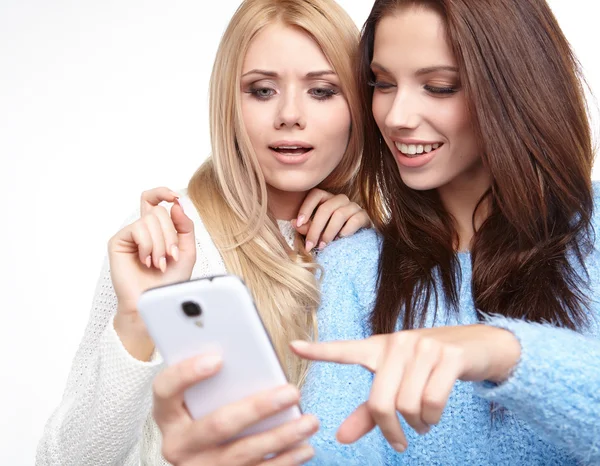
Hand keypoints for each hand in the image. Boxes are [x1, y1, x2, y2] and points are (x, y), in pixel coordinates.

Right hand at [109, 187, 195, 347]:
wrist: (154, 302)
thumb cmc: (169, 281)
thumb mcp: (187, 251)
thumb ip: (185, 226)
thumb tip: (176, 204)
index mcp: (157, 229)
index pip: (154, 200)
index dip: (163, 193)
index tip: (175, 197)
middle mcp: (141, 229)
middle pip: (159, 211)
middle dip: (171, 235)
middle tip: (171, 257)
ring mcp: (129, 234)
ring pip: (151, 220)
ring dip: (160, 244)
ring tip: (159, 263)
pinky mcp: (118, 241)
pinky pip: (138, 229)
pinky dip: (148, 246)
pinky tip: (146, 262)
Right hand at [153, 353, 317, 465]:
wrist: (201, 459)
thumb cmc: (206, 410)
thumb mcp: (199, 394)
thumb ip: (214, 374)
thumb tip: (242, 346)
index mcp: (168, 414)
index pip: (166, 389)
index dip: (188, 373)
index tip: (217, 358)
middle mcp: (179, 444)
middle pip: (218, 424)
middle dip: (259, 408)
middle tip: (291, 392)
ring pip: (243, 453)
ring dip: (282, 436)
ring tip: (310, 421)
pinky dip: (285, 461)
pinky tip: (305, 447)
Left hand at [291, 325, 520, 451]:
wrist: (477, 346)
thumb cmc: (429, 367)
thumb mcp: (397, 384)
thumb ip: (369, 412)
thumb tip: (341, 438)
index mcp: (378, 348)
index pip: (344, 350)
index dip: (319, 351)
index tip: (292, 346)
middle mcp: (397, 343)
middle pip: (380, 402)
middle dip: (390, 430)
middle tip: (400, 441)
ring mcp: (423, 347)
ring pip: (407, 405)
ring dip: (417, 425)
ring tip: (422, 422)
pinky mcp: (448, 355)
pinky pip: (432, 402)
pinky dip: (432, 419)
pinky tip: (433, 416)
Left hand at [293, 189, 370, 252]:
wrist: (356, 242)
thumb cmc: (332, 234)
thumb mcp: (317, 231)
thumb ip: (306, 227)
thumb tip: (294, 223)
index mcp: (327, 199)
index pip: (316, 194)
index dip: (306, 208)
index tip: (298, 223)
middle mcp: (340, 199)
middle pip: (326, 208)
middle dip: (315, 228)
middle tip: (310, 245)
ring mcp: (354, 207)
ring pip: (339, 214)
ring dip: (329, 232)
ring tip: (323, 245)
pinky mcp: (364, 216)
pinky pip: (355, 220)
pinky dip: (346, 230)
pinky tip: (341, 239)